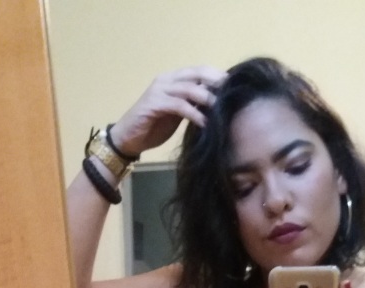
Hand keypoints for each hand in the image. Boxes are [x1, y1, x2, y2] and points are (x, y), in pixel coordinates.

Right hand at [109, 66, 226, 156]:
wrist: (127, 139)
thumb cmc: (152, 127)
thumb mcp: (177, 115)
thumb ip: (192, 106)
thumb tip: (215, 106)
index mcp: (173, 79)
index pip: (200, 71)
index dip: (218, 76)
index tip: (236, 87)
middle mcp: (167, 79)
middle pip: (198, 74)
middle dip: (217, 83)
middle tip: (233, 95)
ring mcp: (159, 90)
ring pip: (189, 88)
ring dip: (208, 99)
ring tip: (221, 111)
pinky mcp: (154, 103)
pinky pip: (179, 106)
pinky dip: (194, 114)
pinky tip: (205, 123)